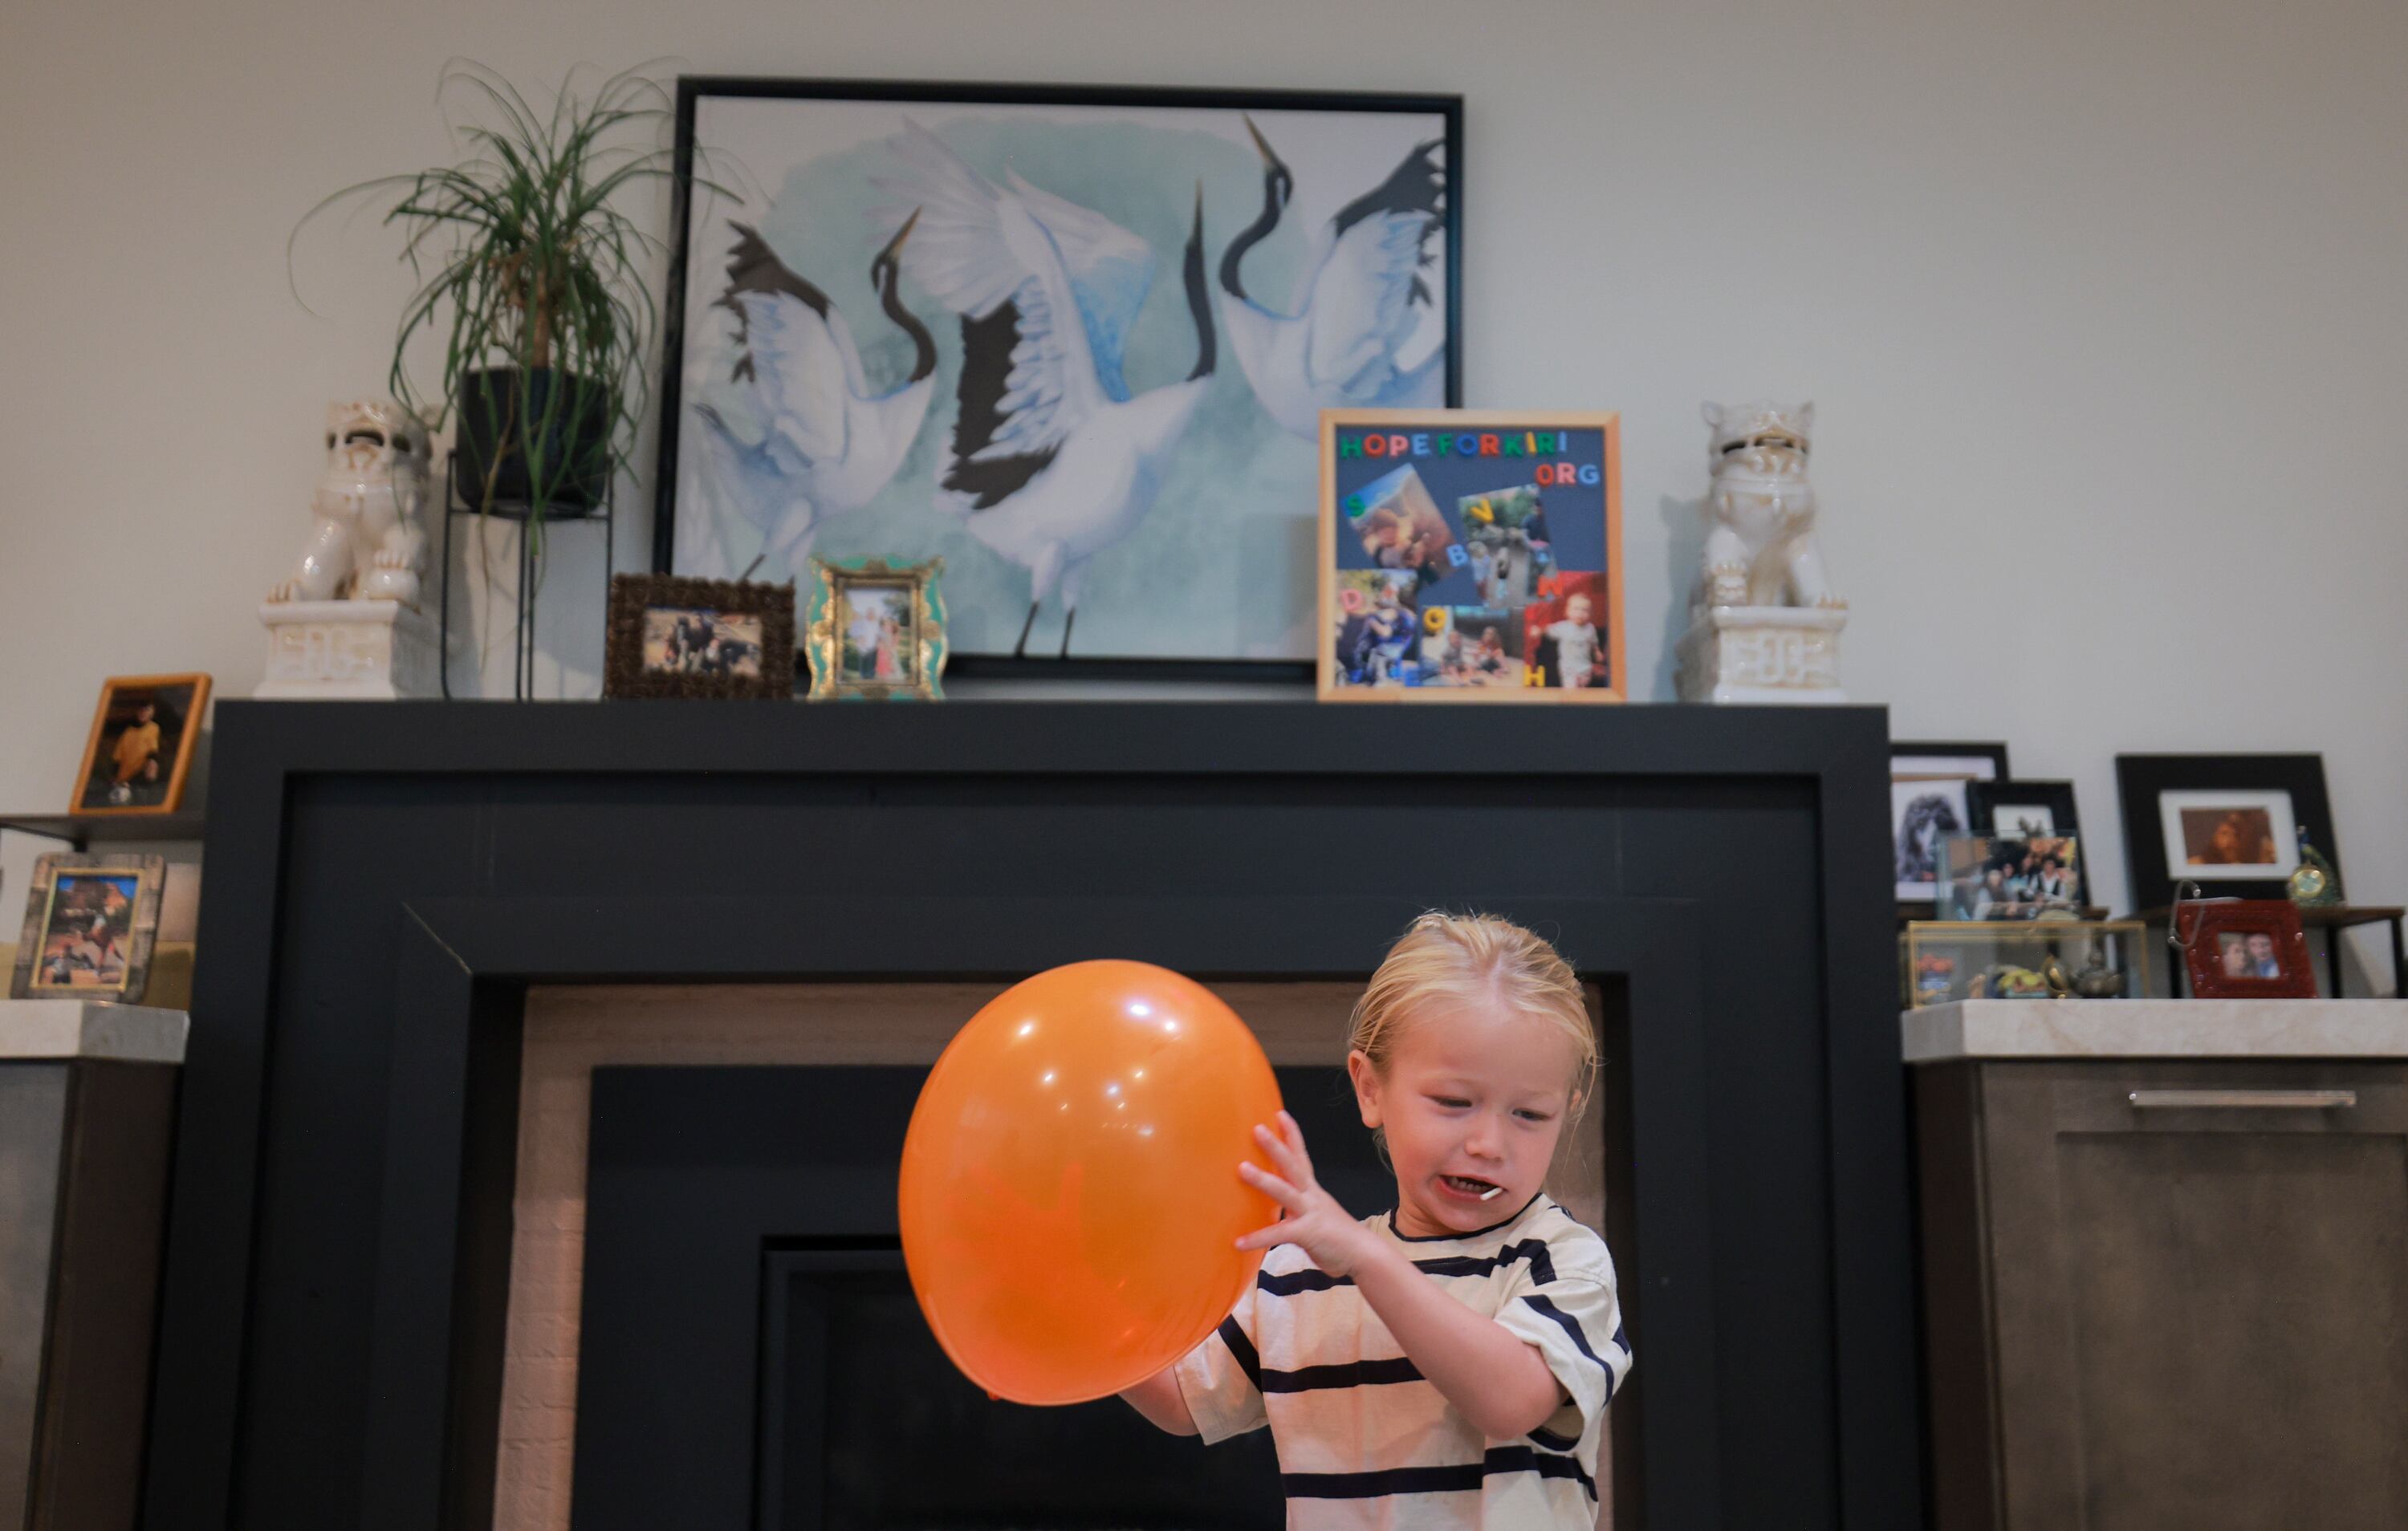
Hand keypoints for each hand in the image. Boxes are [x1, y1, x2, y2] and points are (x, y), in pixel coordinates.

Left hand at [1236, 1111, 1374, 1275]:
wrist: (1364, 1256)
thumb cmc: (1337, 1237)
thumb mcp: (1318, 1216)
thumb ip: (1300, 1209)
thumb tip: (1282, 1208)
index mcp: (1313, 1191)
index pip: (1301, 1157)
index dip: (1292, 1135)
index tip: (1280, 1114)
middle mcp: (1312, 1196)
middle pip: (1292, 1165)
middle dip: (1275, 1146)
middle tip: (1257, 1128)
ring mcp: (1311, 1213)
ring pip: (1285, 1191)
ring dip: (1262, 1178)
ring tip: (1241, 1168)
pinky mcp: (1308, 1233)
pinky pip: (1279, 1234)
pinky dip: (1258, 1238)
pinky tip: (1239, 1242)